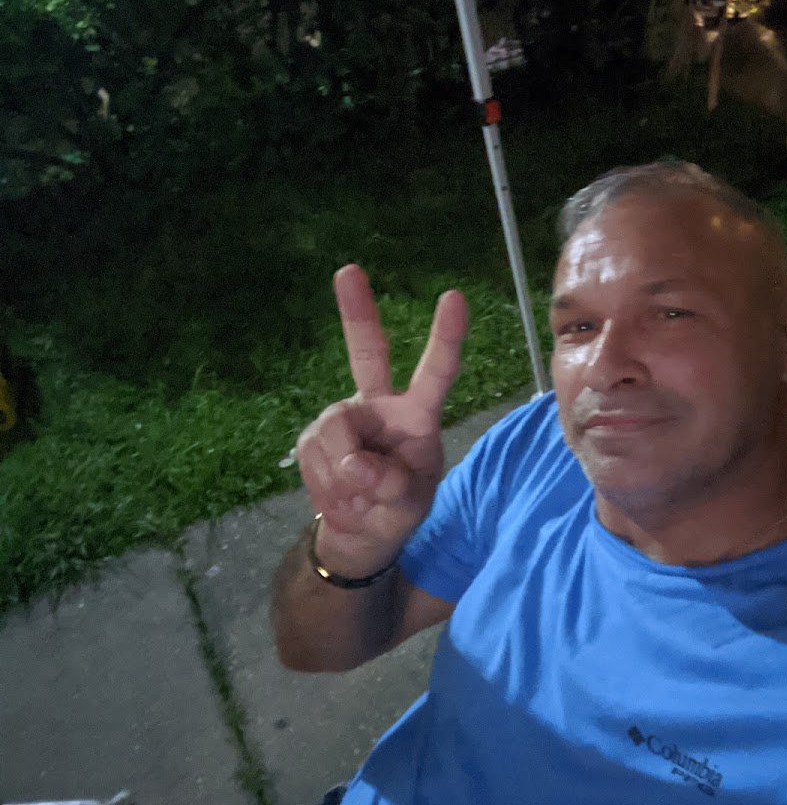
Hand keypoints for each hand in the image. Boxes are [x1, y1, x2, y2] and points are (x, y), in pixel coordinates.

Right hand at [295, 265, 467, 574]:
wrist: (361, 534)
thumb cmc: (398, 509)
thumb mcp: (408, 505)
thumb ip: (391, 485)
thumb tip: (354, 464)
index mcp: (417, 414)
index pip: (436, 372)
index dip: (445, 337)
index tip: (454, 297)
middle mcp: (380, 404)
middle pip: (367, 352)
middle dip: (357, 311)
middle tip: (349, 270)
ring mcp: (344, 417)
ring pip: (335, 432)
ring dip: (345, 476)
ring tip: (360, 497)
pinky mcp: (313, 437)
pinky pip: (315, 458)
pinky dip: (327, 486)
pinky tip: (339, 495)